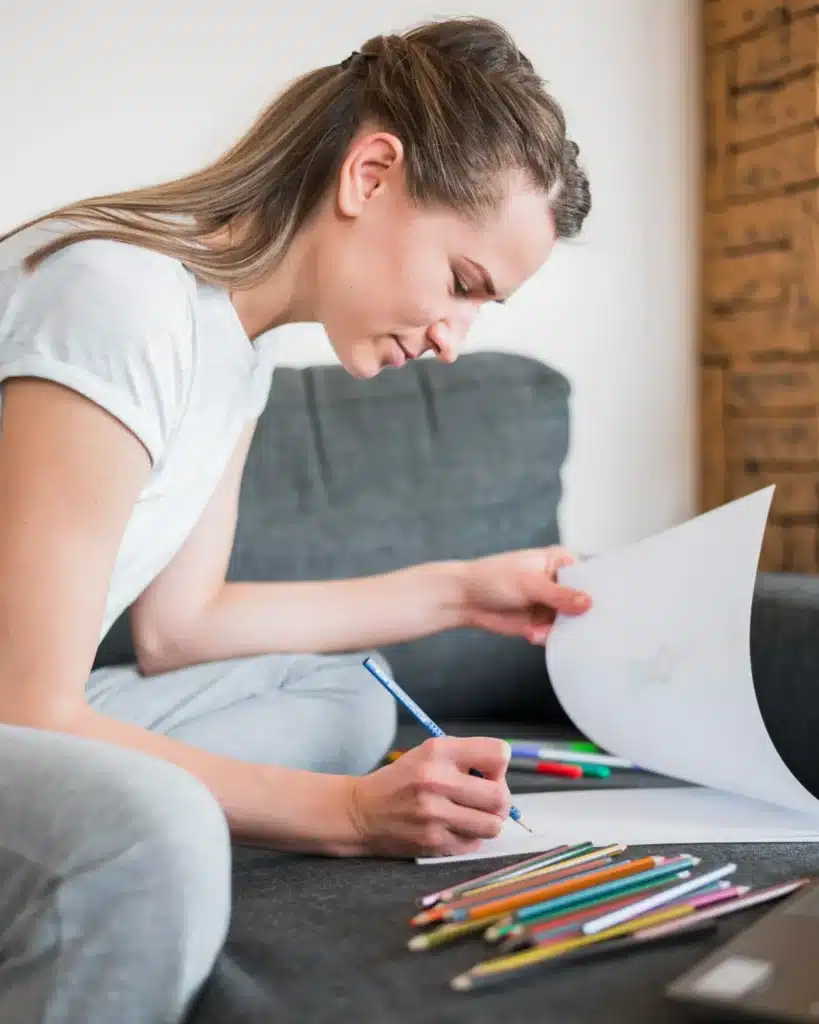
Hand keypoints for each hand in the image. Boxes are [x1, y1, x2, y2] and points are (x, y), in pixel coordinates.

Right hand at [347, 737, 511, 856]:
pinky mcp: (433, 842)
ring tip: (472, 815)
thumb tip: (502, 775)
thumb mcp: (428, 753)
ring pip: (493, 825)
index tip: (487, 773)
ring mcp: (435, 815)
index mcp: (438, 751)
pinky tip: (454, 828)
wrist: (361, 812)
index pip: (498, 754)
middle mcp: (437, 780)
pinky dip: (471, 837)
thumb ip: (466, 757)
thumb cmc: (400, 780)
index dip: (498, 766)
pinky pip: (474, 844)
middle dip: (500, 799)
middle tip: (485, 799)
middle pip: (500, 796)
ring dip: (488, 821)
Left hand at [459, 546, 590, 644]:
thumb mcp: (528, 582)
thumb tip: (587, 602)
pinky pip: (557, 635)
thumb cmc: (493, 578)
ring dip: (564, 631)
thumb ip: (559, 594)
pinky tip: (533, 634)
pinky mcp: (543, 624)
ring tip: (548, 630)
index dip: (599, 590)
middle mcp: (560, 584)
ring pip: (573, 622)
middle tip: (582, 626)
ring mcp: (552, 605)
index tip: (609, 605)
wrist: (465, 599)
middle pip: (585, 602)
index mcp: (560, 562)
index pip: (589, 575)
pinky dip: (549, 638)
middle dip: (584, 616)